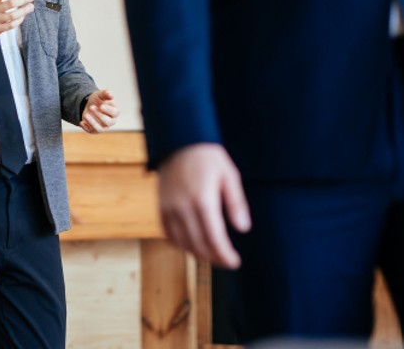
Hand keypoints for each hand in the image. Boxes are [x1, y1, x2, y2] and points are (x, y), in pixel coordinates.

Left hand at [79, 89, 119, 132]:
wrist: (89, 105)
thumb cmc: (98, 100)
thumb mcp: (101, 94)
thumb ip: (106, 93)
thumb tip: (111, 95)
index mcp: (115, 112)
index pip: (115, 113)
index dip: (108, 110)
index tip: (101, 106)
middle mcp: (110, 121)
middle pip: (108, 122)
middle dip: (99, 115)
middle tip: (91, 107)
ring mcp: (103, 127)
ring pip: (100, 128)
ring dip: (92, 122)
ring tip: (86, 115)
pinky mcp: (94, 130)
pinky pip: (91, 131)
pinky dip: (86, 127)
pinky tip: (82, 122)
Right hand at [158, 143, 250, 268]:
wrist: (178, 141)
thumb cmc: (207, 157)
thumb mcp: (229, 175)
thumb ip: (236, 203)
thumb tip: (243, 229)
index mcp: (203, 200)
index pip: (215, 239)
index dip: (225, 256)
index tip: (235, 262)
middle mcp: (183, 208)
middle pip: (198, 245)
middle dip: (214, 258)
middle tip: (226, 261)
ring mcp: (169, 208)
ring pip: (183, 243)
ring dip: (198, 254)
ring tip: (212, 255)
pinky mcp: (160, 207)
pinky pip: (169, 234)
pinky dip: (181, 244)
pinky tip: (192, 244)